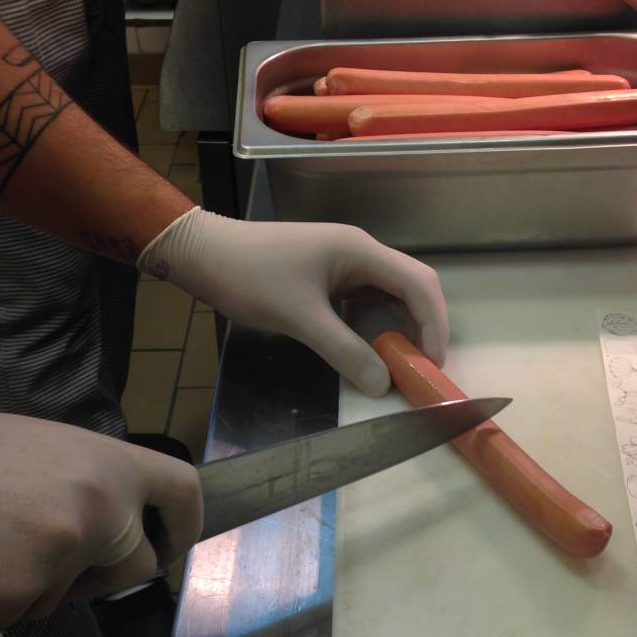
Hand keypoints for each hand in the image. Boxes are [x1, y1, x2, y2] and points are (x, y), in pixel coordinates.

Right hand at [0, 414, 201, 636]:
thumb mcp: (25, 445)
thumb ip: (82, 477)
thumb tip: (115, 506)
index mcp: (101, 458)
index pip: (182, 490)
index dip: (184, 524)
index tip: (170, 543)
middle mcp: (98, 506)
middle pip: (137, 565)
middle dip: (102, 573)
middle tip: (45, 552)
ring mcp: (63, 557)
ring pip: (73, 595)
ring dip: (40, 586)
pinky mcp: (23, 601)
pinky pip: (26, 615)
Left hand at [138, 211, 448, 396]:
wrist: (203, 253)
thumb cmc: (250, 276)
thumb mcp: (299, 317)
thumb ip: (344, 351)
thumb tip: (383, 385)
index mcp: (360, 251)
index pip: (419, 284)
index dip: (434, 325)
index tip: (432, 365)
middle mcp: (360, 253)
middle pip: (413, 286)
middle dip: (426, 327)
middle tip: (425, 369)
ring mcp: (345, 264)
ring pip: (391, 295)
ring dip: (404, 327)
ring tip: (406, 365)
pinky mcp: (329, 277)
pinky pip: (367, 301)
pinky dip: (379, 326)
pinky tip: (377, 350)